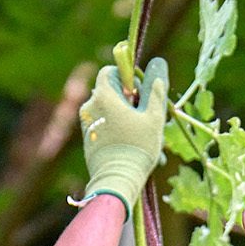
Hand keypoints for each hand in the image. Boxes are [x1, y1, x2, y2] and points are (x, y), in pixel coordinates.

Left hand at [79, 57, 169, 208]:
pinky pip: (104, 127)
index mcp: (103, 96)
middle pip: (110, 93)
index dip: (126, 78)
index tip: (139, 93)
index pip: (109, 72)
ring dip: (125, 118)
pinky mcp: (88, 140)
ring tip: (143, 138)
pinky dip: (117, 131)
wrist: (117, 180)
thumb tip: (158, 65)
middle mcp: (89, 107)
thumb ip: (155, 90)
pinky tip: (132, 148)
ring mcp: (86, 124)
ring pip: (108, 112)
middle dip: (129, 102)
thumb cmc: (137, 147)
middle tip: (146, 118)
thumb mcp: (153, 117)